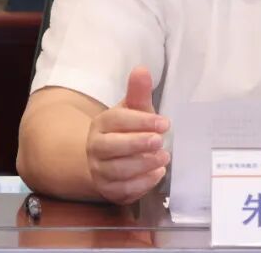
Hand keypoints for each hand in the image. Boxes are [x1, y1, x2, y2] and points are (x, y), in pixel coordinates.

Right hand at [86, 67, 170, 204]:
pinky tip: (158, 174)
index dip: (141, 121)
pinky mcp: (108, 190)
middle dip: (138, 144)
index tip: (165, 123)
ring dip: (143, 165)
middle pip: (113, 147)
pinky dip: (142, 183)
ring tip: (164, 158)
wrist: (110, 159)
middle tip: (161, 141)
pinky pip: (123, 190)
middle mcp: (95, 147)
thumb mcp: (134, 110)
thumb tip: (142, 69)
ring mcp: (99, 170)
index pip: (118, 120)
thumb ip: (138, 92)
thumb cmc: (127, 129)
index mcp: (101, 124)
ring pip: (118, 170)